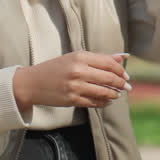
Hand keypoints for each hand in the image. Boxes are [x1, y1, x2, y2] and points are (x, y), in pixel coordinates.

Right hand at [13, 52, 130, 110]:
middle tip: (127, 87)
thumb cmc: (56, 68)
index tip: (126, 75)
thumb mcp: (75, 57)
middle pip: (109, 77)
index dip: (121, 70)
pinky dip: (104, 103)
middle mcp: (78, 71)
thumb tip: (122, 56)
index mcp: (80, 57)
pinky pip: (94, 103)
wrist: (33, 83)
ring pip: (104, 92)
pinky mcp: (72, 100)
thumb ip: (99, 57)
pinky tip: (107, 101)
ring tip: (118, 94)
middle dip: (121, 83)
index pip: (109, 63)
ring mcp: (75, 87)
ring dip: (114, 94)